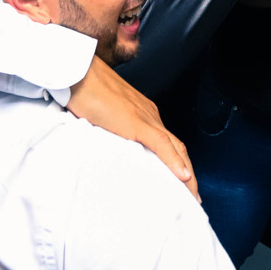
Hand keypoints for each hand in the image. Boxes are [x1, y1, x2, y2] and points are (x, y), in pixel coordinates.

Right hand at [67, 56, 198, 200]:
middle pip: (178, 148)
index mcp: (143, 114)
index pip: (168, 143)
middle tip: (193, 198)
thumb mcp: (100, 118)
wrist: (77, 70)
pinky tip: (183, 177)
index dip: (178, 163)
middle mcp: (149, 115)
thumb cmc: (83, 90)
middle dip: (188, 174)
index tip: (182, 184)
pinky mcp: (135, 121)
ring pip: (175, 148)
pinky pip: (161, 143)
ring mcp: (144, 117)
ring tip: (192, 197)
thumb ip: (110, 131)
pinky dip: (174, 161)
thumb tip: (108, 147)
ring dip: (186, 174)